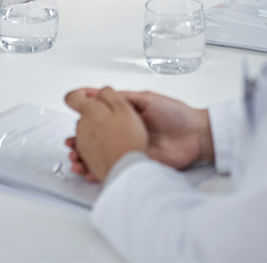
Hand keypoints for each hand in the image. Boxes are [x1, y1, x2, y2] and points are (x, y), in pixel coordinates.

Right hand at [65, 88, 211, 180]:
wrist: (196, 135)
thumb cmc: (176, 114)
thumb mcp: (147, 99)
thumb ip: (124, 98)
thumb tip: (101, 93)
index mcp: (126, 118)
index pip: (99, 119)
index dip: (84, 121)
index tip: (73, 121)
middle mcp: (125, 135)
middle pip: (96, 141)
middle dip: (80, 143)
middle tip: (71, 145)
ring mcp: (131, 150)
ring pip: (103, 157)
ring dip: (86, 159)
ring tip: (76, 161)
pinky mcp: (138, 164)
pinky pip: (117, 169)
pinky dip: (102, 173)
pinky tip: (91, 173)